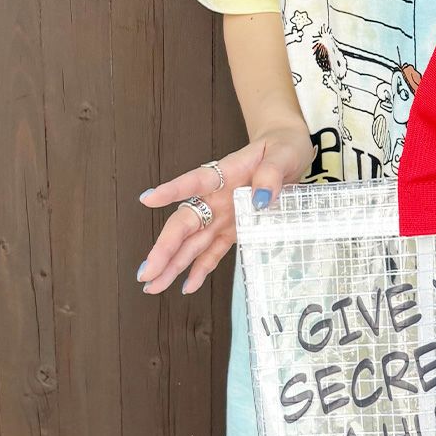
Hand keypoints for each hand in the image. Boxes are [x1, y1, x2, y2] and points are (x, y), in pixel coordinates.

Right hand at [136, 126, 315, 295]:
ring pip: (192, 242)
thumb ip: (271, 174)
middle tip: (146, 271)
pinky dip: (200, 268)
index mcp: (225, 172)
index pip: (195, 181)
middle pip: (185, 222)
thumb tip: (260, 200)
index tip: (148, 199)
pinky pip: (213, 251)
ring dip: (173, 264)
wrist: (289, 153)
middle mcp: (217, 197)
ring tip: (153, 286)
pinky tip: (187, 286)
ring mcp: (222, 215)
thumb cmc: (283, 149)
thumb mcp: (284, 154)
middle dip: (164, 248)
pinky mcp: (233, 229)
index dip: (173, 190)